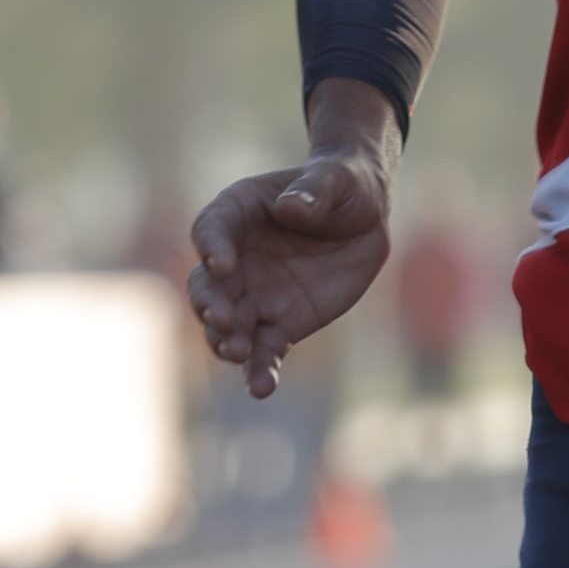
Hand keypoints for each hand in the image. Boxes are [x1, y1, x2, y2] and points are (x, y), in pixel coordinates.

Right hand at [188, 145, 393, 397]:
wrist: (360, 216)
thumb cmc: (339, 185)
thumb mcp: (333, 179)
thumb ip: (311, 191)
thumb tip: (291, 209)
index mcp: (236, 213)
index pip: (211, 230)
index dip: (212, 247)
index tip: (221, 264)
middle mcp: (235, 260)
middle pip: (208, 286)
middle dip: (211, 305)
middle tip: (224, 321)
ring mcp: (254, 295)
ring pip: (229, 326)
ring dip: (227, 342)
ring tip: (238, 354)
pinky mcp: (281, 324)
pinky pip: (265, 351)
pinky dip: (261, 370)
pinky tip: (262, 388)